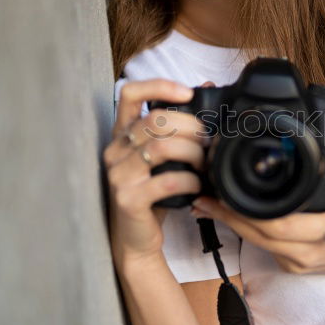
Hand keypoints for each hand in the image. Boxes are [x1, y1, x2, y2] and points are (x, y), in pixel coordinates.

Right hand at [105, 78, 214, 269]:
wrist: (137, 239)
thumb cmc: (153, 194)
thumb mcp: (164, 157)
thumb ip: (179, 125)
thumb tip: (209, 86)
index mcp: (122, 135)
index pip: (130, 94)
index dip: (159, 86)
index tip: (187, 93)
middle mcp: (115, 151)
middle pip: (155, 120)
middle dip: (191, 127)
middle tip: (208, 140)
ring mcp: (118, 175)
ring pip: (162, 147)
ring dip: (193, 152)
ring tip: (205, 163)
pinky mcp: (128, 199)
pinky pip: (167, 180)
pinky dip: (190, 180)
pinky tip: (198, 185)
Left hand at [190, 157, 324, 276]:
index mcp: (324, 235)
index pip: (277, 225)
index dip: (245, 212)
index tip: (223, 192)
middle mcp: (306, 254)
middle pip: (257, 236)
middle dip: (227, 216)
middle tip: (203, 195)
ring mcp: (297, 263)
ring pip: (256, 245)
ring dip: (230, 224)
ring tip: (206, 202)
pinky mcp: (291, 267)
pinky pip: (263, 248)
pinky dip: (245, 231)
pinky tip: (229, 215)